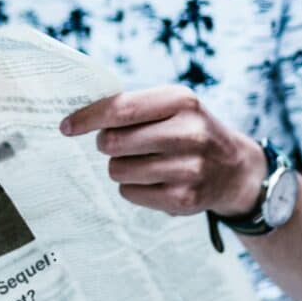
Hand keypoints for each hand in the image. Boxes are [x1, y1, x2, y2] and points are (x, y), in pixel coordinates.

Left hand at [60, 85, 265, 216]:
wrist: (235, 169)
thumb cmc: (190, 131)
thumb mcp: (173, 106)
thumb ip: (133, 107)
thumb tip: (79, 118)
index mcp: (182, 101)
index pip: (120, 109)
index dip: (87, 118)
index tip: (66, 126)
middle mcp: (189, 133)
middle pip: (113, 143)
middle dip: (106, 144)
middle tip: (116, 144)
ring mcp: (188, 169)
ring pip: (118, 170)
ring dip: (120, 167)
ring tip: (142, 162)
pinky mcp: (183, 199)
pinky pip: (130, 193)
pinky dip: (133, 187)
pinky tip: (154, 180)